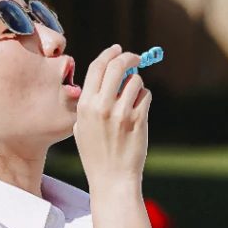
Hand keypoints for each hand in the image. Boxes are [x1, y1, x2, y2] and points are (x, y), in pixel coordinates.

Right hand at [75, 46, 150, 189]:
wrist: (112, 178)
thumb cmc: (97, 153)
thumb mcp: (82, 126)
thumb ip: (92, 101)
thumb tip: (109, 75)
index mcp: (84, 105)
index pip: (96, 67)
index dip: (109, 54)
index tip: (118, 49)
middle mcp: (101, 106)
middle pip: (117, 66)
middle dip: (128, 58)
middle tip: (135, 58)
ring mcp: (120, 113)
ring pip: (135, 81)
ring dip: (137, 85)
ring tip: (132, 101)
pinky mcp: (138, 120)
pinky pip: (145, 95)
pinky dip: (144, 99)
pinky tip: (139, 112)